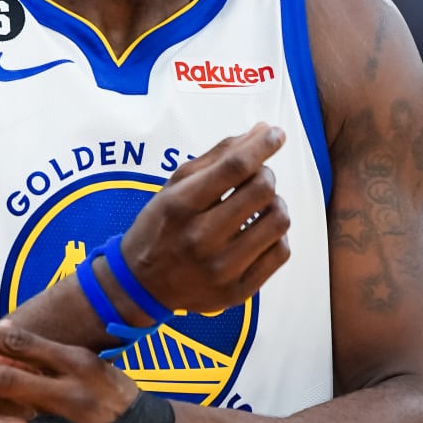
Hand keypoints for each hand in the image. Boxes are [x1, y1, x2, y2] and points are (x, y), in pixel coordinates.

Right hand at [115, 122, 292, 317]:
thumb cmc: (160, 226)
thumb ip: (218, 157)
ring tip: (260, 206)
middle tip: (257, 177)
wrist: (141, 285)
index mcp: (180, 206)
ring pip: (278, 221)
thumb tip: (263, 130)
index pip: (234, 167)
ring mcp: (220, 269)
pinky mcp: (236, 291)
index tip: (276, 134)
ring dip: (275, 204)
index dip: (262, 145)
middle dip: (265, 175)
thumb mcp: (175, 186)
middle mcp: (199, 239)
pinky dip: (277, 236)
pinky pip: (281, 253)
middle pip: (261, 190)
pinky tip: (260, 232)